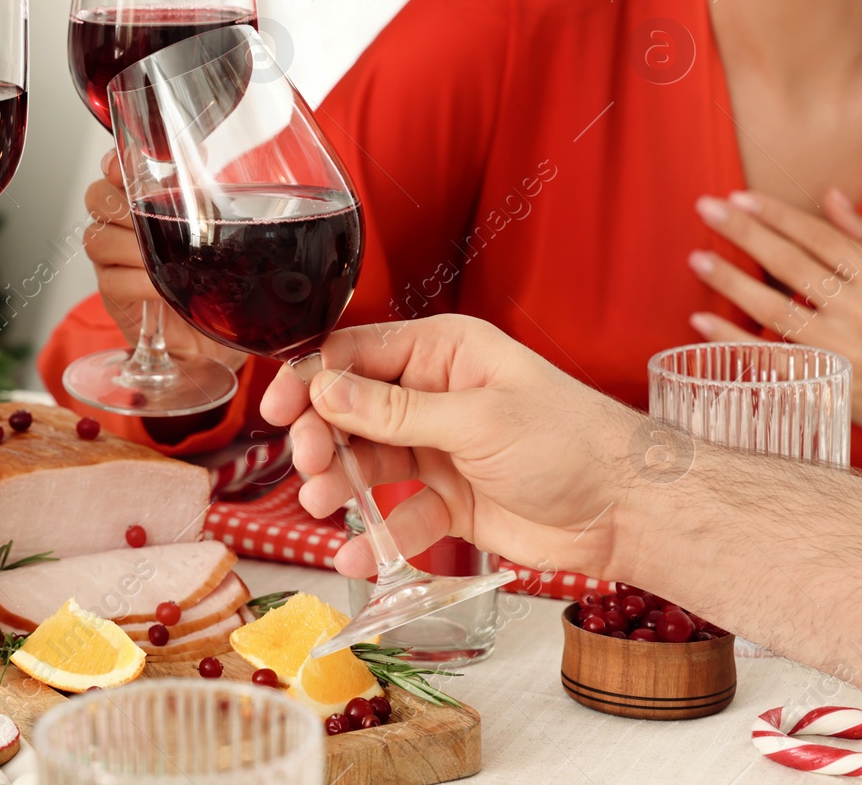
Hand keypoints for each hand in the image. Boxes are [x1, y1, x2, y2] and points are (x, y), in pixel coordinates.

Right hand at [83, 152, 245, 370]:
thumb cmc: (211, 279)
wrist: (213, 334)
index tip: (126, 166)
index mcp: (140, 205)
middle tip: (153, 217)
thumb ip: (197, 193)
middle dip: (122, 204)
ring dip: (133, 246)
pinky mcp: (114, 297)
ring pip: (97, 238)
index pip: (113, 172)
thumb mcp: (213, 231)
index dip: (116, 165)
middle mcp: (120, 229)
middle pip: (96, 198)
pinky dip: (139, 280)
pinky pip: (111, 280)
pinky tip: (161, 286)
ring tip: (165, 259)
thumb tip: (197, 154)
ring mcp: (112, 263)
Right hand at [259, 315, 648, 581]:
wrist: (630, 512)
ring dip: (339, 485)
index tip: (278, 410)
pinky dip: (374, 535)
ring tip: (322, 505)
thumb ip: (395, 410)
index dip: (311, 379)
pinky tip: (358, 554)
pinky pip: (396, 515)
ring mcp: (438, 449)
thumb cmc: (573, 443)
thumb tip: (325, 389)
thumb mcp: (477, 419)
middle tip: (308, 466)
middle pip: (350, 411)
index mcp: (443, 353)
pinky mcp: (447, 501)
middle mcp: (433, 396)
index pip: (355, 355)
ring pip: (366, 464)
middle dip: (322, 438)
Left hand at [690, 189, 861, 419]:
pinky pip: (768, 359)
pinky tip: (700, 319)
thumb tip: (830, 195)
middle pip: (792, 266)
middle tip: (706, 209)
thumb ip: (860, 237)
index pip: (822, 239)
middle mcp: (858, 311)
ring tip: (697, 259)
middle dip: (747, 234)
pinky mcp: (819, 383)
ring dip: (733, 282)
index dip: (780, 216)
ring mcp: (838, 349)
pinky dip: (732, 340)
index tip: (738, 197)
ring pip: (776, 310)